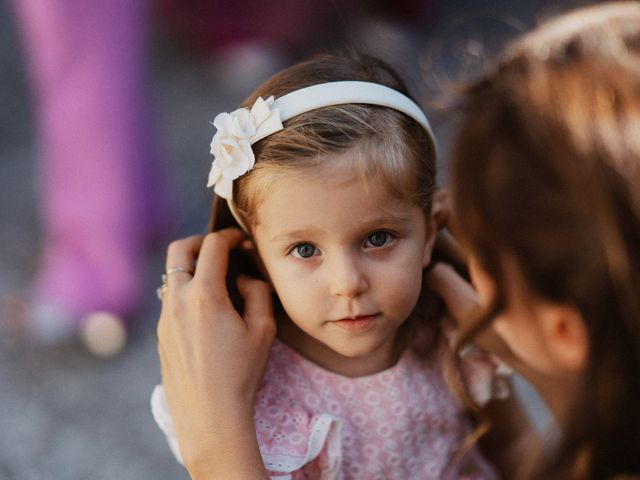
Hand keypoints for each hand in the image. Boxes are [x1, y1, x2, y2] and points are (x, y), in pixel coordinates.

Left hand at [157, 229, 273, 478]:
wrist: (209, 416)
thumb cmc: (241, 374)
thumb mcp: (263, 330)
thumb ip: (257, 291)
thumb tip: (243, 277)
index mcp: (204, 295)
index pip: (213, 246)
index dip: (231, 236)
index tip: (244, 242)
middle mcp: (177, 300)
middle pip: (179, 249)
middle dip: (202, 242)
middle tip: (222, 250)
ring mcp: (164, 317)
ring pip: (172, 274)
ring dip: (192, 267)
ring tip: (217, 282)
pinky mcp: (161, 334)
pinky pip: (170, 298)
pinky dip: (186, 290)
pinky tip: (207, 310)